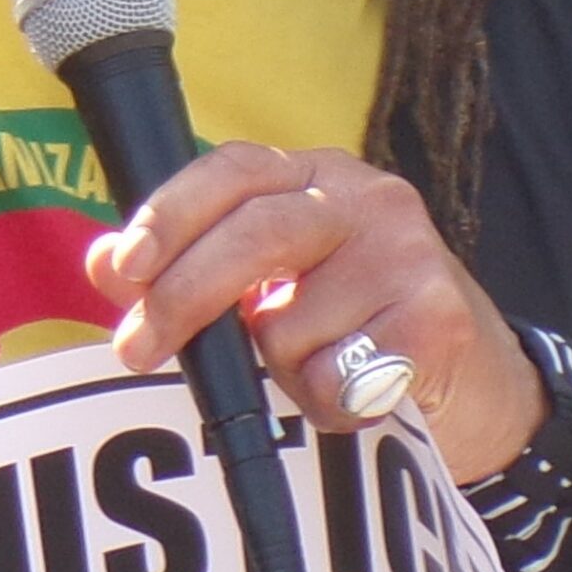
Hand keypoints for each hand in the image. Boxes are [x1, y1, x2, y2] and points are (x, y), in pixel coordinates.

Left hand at [84, 143, 551, 482]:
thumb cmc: (346, 324)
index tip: (123, 269)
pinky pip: (344, 374)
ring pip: (292, 322)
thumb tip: (100, 263)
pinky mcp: (440, 315)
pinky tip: (351, 394)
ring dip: (277, 368)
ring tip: (307, 372)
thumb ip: (182, 268)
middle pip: (256, 233)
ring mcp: (408, 251)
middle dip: (183, 297)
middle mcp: (362, 197)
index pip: (228, 170)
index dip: (168, 214)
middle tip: (137, 351)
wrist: (471, 379)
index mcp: (307, 175)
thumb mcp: (263, 287)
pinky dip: (327, 402)